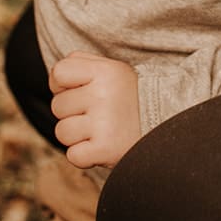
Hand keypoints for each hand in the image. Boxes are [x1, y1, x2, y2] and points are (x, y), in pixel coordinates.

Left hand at [49, 53, 140, 169]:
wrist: (167, 127)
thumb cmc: (130, 98)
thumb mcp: (113, 70)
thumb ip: (82, 64)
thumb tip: (54, 76)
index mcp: (105, 71)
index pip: (59, 72)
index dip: (62, 85)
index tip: (79, 91)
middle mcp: (103, 94)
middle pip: (57, 106)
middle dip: (72, 112)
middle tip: (98, 114)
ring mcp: (104, 123)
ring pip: (62, 132)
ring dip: (77, 136)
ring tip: (101, 130)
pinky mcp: (105, 149)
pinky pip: (73, 156)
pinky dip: (84, 156)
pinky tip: (102, 146)